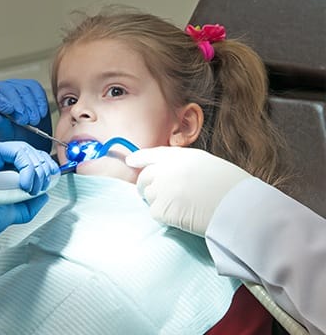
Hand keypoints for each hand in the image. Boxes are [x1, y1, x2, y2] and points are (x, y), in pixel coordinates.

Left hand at [0, 79, 52, 152]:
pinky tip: (41, 113)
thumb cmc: (11, 135)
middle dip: (18, 105)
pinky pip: (36, 89)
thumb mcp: (4, 135)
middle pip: (8, 89)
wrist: (27, 136)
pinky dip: (40, 101)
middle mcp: (0, 89)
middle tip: (25, 120)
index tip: (9, 111)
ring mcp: (16, 86)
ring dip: (31, 106)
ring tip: (34, 120)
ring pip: (23, 89)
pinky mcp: (31, 87)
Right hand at [0, 141, 58, 273]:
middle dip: (42, 166)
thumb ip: (30, 203)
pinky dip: (27, 167)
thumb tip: (45, 195)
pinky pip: (16, 151)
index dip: (43, 165)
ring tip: (32, 188)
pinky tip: (25, 184)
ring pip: (24, 149)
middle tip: (43, 184)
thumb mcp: (14, 210)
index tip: (51, 178)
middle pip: (27, 150)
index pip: (27, 156)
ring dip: (36, 169)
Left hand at [126, 147, 250, 235]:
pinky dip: (163, 215)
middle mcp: (167, 169)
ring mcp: (163, 189)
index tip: (130, 161)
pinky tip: (180, 216)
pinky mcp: (162, 209)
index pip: (152, 154)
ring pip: (148, 195)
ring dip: (157, 201)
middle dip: (146, 185)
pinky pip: (154, 212)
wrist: (238, 207)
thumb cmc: (229, 186)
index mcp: (180, 156)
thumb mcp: (205, 163)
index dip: (139, 158)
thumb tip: (165, 173)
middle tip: (155, 194)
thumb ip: (182, 164)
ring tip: (179, 206)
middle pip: (144, 177)